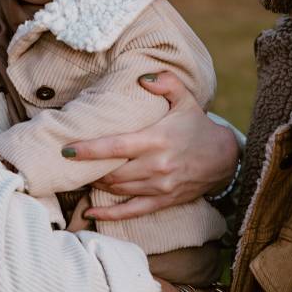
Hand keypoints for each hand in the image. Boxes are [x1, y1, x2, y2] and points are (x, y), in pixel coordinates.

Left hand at [62, 71, 239, 220]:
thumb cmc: (197, 125)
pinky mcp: (163, 200)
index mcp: (156, 140)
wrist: (225, 158)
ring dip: (97, 185)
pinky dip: (109, 214)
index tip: (66, 149)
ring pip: (118, 190)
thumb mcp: (185, 99)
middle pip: (112, 172)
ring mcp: (160, 186)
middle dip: (89, 169)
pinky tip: (90, 213)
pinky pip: (132, 211)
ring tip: (82, 177)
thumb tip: (142, 77)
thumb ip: (165, 83)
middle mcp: (156, 166)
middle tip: (71, 163)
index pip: (115, 146)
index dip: (89, 149)